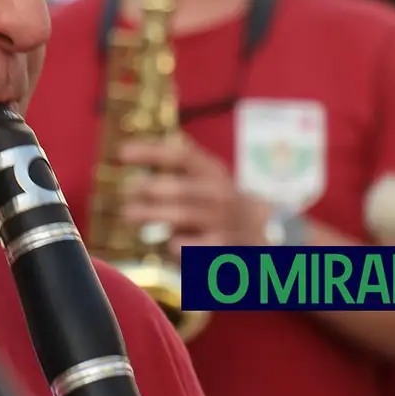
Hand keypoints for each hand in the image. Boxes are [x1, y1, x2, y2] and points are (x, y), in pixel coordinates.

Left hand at [117, 134, 272, 258]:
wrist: (271, 237)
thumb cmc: (224, 204)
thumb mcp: (210, 176)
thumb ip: (183, 161)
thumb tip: (140, 146)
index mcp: (213, 172)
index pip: (181, 155)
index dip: (150, 152)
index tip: (122, 153)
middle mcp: (220, 194)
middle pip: (179, 187)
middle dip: (149, 188)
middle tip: (126, 190)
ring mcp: (223, 222)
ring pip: (182, 216)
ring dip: (152, 213)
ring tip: (128, 214)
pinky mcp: (224, 249)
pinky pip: (190, 246)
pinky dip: (175, 244)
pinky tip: (168, 242)